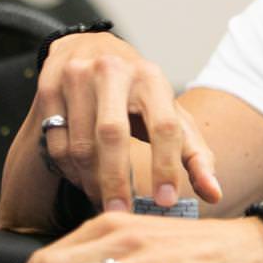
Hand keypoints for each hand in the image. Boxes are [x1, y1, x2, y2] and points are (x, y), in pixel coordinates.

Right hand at [33, 32, 221, 213]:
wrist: (91, 47)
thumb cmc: (138, 93)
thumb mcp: (171, 114)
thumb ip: (194, 154)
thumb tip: (214, 194)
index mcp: (152, 78)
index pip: (164, 125)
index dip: (166, 165)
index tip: (166, 201)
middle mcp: (113, 71)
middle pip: (112, 134)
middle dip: (117, 181)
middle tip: (122, 215)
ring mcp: (77, 75)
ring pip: (80, 144)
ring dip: (91, 181)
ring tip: (104, 197)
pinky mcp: (48, 85)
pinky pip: (56, 143)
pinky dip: (70, 171)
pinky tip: (83, 177)